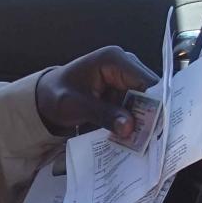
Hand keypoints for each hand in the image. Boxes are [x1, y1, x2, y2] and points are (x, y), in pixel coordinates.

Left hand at [36, 46, 159, 137]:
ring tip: (137, 143)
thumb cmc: (57, 95)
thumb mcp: (76, 106)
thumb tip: (129, 127)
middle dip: (148, 116)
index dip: (153, 105)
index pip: (145, 81)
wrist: (46, 97)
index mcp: (114, 59)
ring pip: (145, 102)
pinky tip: (129, 138)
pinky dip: (132, 122)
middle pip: (149, 92)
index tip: (155, 129)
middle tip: (145, 141)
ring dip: (140, 122)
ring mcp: (126, 78)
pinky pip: (135, 107)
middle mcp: (125, 64)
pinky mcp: (124, 91)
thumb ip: (103, 114)